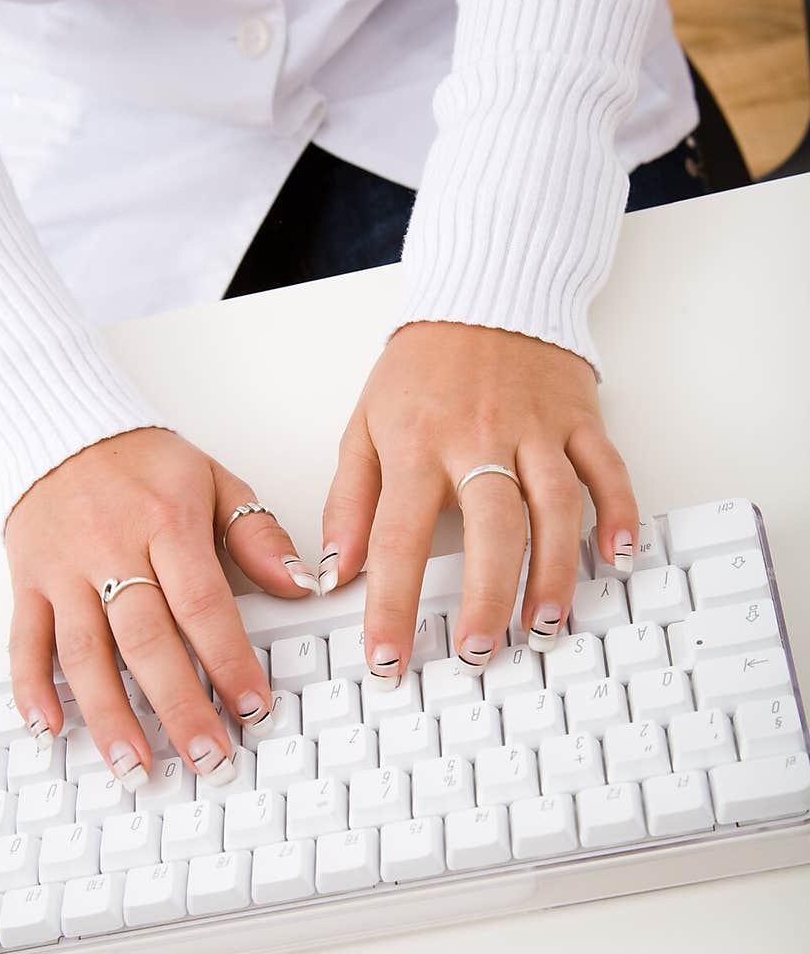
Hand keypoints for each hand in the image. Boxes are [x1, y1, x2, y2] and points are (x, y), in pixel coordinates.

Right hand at [5, 428, 317, 786]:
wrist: (63, 425)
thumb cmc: (146, 463)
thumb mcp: (214, 481)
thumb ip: (258, 535)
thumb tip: (302, 584)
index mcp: (167, 523)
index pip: (202, 605)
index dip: (228, 661)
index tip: (254, 708)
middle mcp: (111, 550)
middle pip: (146, 642)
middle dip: (180, 708)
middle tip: (208, 759)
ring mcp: (63, 570)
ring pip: (84, 653)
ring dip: (111, 717)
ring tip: (137, 767)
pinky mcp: (27, 582)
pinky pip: (25, 640)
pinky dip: (32, 688)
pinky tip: (52, 729)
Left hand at [322, 321, 637, 678]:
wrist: (483, 293)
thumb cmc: (419, 370)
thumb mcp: (363, 427)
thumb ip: (349, 502)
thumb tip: (334, 571)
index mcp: (418, 447)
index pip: (398, 539)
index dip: (391, 607)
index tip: (388, 661)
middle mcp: (480, 439)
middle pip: (491, 529)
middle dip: (488, 598)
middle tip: (481, 653)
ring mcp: (536, 429)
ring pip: (556, 507)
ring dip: (556, 573)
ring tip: (547, 627)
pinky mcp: (579, 419)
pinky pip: (607, 470)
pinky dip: (619, 515)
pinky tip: (618, 559)